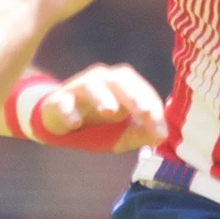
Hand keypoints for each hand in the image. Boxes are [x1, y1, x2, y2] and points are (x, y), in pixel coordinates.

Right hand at [32, 63, 166, 152]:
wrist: (60, 122)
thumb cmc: (98, 125)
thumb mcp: (123, 133)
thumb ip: (141, 134)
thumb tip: (160, 138)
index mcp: (124, 85)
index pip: (144, 93)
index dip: (154, 113)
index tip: (160, 135)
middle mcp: (104, 80)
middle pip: (121, 80)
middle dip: (134, 96)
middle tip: (143, 112)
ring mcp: (80, 87)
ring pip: (92, 86)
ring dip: (102, 97)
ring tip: (110, 111)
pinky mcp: (59, 100)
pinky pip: (64, 103)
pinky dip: (69, 111)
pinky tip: (75, 123)